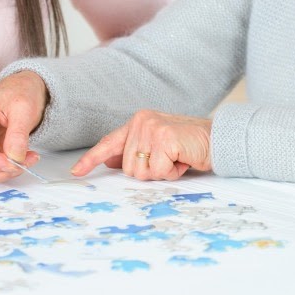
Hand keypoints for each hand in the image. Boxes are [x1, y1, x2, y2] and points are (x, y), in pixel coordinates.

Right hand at [0, 71, 47, 181]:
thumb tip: (15, 158)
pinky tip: (20, 159)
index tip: (14, 164)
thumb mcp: (24, 108)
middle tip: (23, 164)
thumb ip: (18, 135)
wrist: (25, 87)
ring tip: (25, 160)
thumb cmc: (21, 91)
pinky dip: (4, 168)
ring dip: (2, 172)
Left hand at [71, 110, 212, 180]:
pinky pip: (158, 171)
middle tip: (169, 160)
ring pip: (141, 172)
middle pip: (128, 167)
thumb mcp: (158, 146)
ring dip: (161, 172)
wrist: (218, 139)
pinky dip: (172, 172)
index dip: (91, 159)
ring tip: (176, 158)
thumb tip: (111, 162)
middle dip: (150, 171)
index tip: (76, 172)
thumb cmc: (189, 145)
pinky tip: (182, 159)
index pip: (109, 143)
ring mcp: (151, 129)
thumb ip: (135, 151)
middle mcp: (141, 122)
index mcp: (138, 122)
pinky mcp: (164, 139)